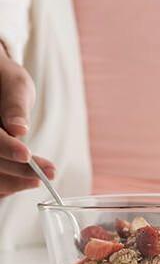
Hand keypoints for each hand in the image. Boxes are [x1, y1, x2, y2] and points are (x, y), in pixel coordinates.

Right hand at [0, 47, 54, 197]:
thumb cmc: (6, 80)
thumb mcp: (15, 84)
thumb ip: (15, 106)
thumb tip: (19, 129)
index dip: (6, 148)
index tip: (27, 155)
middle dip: (17, 170)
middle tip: (49, 173)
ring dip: (12, 182)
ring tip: (40, 179)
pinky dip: (6, 183)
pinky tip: (26, 182)